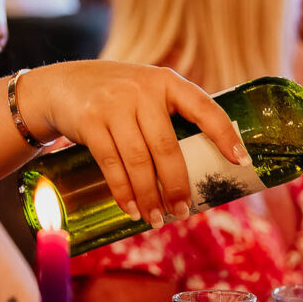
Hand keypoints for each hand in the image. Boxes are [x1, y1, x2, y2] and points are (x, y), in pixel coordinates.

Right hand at [20, 61, 248, 227]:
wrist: (61, 85)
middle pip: (166, 147)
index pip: (204, 108)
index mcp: (167, 82)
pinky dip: (123, 192)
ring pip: (138, 161)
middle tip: (182, 212)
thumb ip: (170, 116)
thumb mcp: (146, 92)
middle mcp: (142, 90)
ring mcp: (114, 104)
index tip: (241, 161)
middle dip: (177, 185)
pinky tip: (131, 209)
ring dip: (149, 196)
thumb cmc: (116, 97)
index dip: (225, 135)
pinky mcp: (90, 121)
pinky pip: (111, 165)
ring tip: (156, 219)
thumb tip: (206, 164)